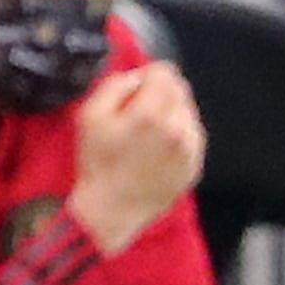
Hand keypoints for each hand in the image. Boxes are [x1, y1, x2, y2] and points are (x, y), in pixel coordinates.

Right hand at [67, 63, 204, 254]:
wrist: (110, 212)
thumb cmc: (97, 165)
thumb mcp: (89, 117)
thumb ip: (114, 85)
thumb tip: (137, 77)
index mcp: (151, 113)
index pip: (164, 71)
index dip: (145, 78)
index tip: (132, 94)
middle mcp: (178, 127)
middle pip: (179, 89)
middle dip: (159, 96)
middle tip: (137, 118)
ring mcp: (190, 147)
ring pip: (187, 112)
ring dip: (170, 116)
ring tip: (146, 139)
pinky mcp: (195, 164)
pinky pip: (192, 137)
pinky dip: (177, 138)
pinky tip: (155, 154)